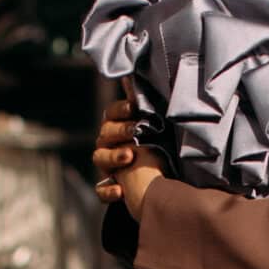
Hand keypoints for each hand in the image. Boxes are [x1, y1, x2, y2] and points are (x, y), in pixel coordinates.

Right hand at [93, 95, 165, 218]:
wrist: (169, 180)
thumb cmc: (160, 146)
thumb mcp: (156, 125)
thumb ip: (143, 103)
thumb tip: (130, 77)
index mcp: (118, 126)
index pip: (111, 113)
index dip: (119, 109)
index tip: (133, 108)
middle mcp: (109, 144)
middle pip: (105, 134)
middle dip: (119, 131)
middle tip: (135, 131)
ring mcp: (108, 166)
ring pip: (99, 158)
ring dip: (113, 157)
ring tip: (129, 157)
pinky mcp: (110, 187)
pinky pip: (101, 190)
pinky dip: (108, 191)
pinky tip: (121, 191)